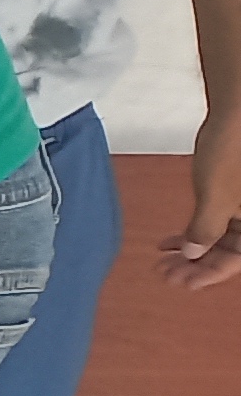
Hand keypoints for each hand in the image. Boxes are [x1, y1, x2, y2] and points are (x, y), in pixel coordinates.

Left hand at [168, 124, 240, 290]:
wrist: (237, 112)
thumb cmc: (231, 153)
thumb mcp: (215, 198)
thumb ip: (205, 231)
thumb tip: (193, 255)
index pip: (238, 261)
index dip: (209, 275)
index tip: (181, 282)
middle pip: (230, 252)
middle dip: (196, 264)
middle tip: (165, 272)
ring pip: (222, 238)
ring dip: (192, 249)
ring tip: (163, 259)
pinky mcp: (236, 193)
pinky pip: (218, 220)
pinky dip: (196, 230)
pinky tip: (171, 241)